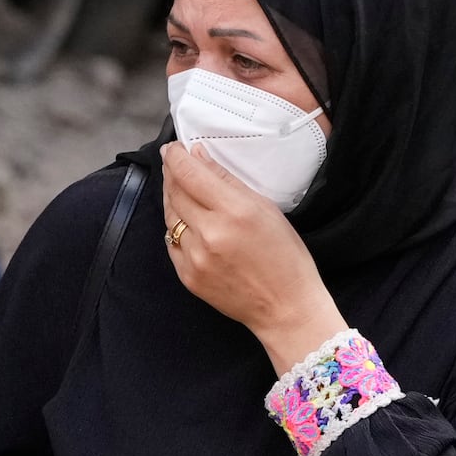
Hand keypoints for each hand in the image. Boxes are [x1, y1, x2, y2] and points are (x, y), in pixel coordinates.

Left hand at [161, 141, 346, 371]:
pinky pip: (171, 242)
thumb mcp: (266, 209)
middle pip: (175, 193)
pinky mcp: (187, 276)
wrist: (285, 307)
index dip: (176, 157)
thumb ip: (228, 181)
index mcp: (234, 212)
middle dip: (171, 174)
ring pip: (169, 217)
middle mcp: (209, 233)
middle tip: (174, 162)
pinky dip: (175, 227)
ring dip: (171, 198)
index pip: (190, 174)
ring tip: (178, 186)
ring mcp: (194, 257)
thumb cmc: (286, 256)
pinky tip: (185, 219)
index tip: (172, 147)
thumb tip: (198, 156)